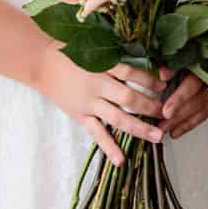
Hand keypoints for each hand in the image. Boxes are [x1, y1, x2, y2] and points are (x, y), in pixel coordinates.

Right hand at [41, 55, 170, 164]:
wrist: (40, 62)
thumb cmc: (71, 51)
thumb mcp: (94, 47)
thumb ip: (117, 56)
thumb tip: (147, 58)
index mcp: (102, 65)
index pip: (131, 73)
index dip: (150, 80)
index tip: (164, 85)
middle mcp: (97, 85)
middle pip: (128, 98)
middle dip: (150, 107)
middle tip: (167, 113)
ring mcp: (88, 103)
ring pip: (117, 118)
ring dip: (140, 128)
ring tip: (158, 137)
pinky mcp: (80, 115)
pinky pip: (97, 133)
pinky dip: (109, 147)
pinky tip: (121, 161)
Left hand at [159, 47, 207, 138]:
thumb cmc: (204, 46)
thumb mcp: (189, 49)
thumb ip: (175, 63)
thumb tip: (162, 74)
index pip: (193, 85)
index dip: (179, 98)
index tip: (165, 110)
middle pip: (196, 101)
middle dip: (179, 114)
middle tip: (161, 124)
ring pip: (200, 110)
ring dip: (182, 122)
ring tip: (166, 131)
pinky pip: (204, 114)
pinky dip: (190, 124)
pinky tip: (176, 132)